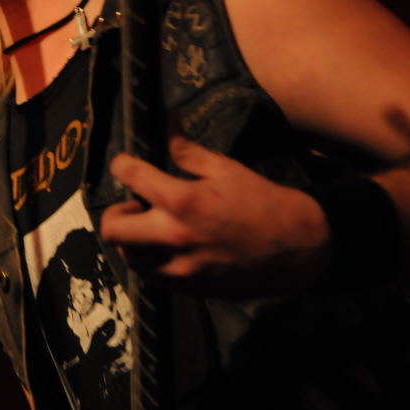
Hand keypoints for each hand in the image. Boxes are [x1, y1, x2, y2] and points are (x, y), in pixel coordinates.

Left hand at [102, 136, 329, 296]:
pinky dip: (150, 260)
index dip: (122, 164)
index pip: (129, 176)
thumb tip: (167, 121)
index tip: (126, 164)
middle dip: (116, 211)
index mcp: (181, 200)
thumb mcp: (225, 168)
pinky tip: (167, 248)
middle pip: (112, 228)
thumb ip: (187, 150)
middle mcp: (172, 236)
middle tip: (135, 204)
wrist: (297, 247)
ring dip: (131, 239)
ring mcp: (178, 268)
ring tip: (151, 227)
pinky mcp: (188, 288)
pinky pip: (152, 277)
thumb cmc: (262, 201)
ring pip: (128, 257)